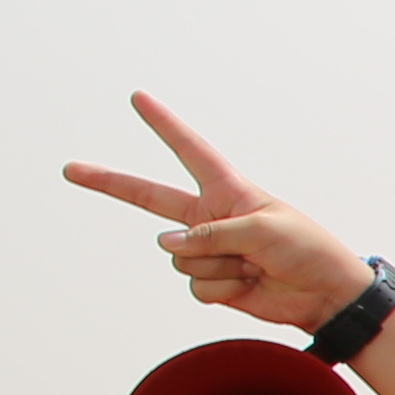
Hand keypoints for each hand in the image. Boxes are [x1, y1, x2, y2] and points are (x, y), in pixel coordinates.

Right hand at [61, 95, 368, 328]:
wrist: (324, 295)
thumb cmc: (305, 250)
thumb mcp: (263, 230)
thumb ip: (211, 234)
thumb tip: (168, 246)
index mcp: (227, 190)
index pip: (188, 150)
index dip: (163, 125)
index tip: (138, 99)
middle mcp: (209, 217)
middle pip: (148, 198)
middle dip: (108, 182)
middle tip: (70, 168)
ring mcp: (206, 250)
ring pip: (181, 257)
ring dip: (219, 265)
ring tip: (253, 264)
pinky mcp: (210, 281)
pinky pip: (195, 286)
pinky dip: (222, 288)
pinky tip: (248, 283)